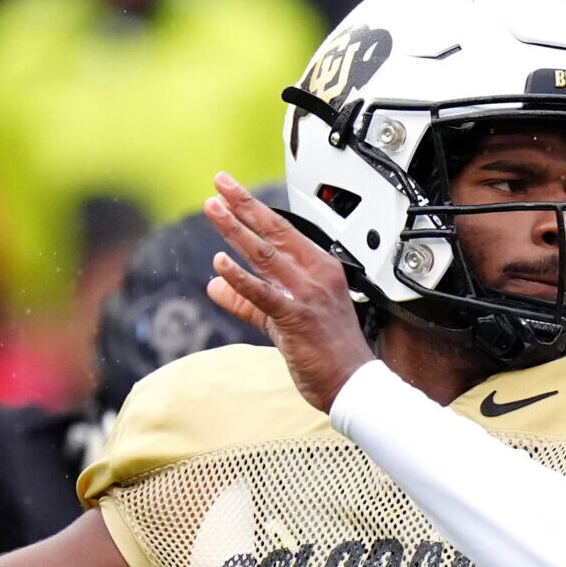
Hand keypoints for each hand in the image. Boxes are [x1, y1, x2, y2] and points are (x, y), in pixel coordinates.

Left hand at [203, 172, 375, 412]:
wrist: (353, 383)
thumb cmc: (327, 352)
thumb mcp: (280, 320)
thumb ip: (246, 301)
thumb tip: (213, 286)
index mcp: (317, 268)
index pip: (280, 230)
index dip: (252, 209)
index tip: (229, 190)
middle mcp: (314, 275)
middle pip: (273, 232)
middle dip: (242, 205)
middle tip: (219, 183)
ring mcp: (306, 294)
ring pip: (265, 255)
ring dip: (236, 230)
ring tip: (213, 209)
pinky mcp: (296, 318)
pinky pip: (264, 294)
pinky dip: (241, 278)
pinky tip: (220, 263)